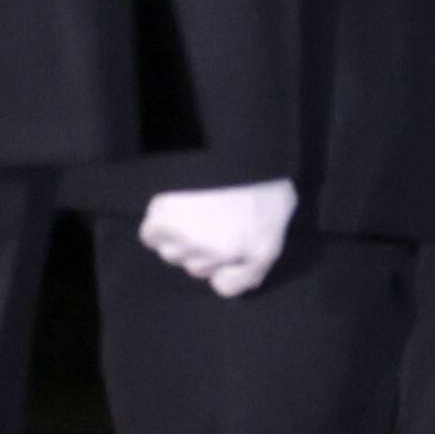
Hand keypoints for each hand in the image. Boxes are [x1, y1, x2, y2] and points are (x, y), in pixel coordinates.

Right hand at [141, 180, 299, 298]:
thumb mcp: (282, 212)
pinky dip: (158, 227)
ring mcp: (191, 241)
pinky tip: (172, 211)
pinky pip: (151, 237)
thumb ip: (264, 247)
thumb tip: (243, 272)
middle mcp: (222, 255)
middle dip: (204, 251)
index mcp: (258, 252)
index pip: (228, 287)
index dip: (226, 273)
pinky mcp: (164, 225)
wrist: (238, 145)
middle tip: (211, 222)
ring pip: (173, 255)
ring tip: (193, 212)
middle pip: (199, 269)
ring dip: (180, 239)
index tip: (226, 258)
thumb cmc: (264, 177)